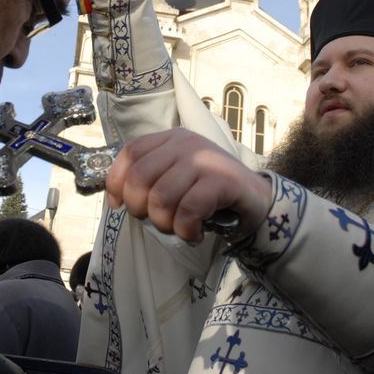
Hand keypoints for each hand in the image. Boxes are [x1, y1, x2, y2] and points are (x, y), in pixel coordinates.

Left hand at [106, 128, 271, 243]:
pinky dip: (187, 230)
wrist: (256, 199)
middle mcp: (186, 144)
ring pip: (161, 198)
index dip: (117, 182)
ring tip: (179, 229)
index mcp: (171, 139)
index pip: (130, 153)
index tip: (120, 205)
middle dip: (140, 209)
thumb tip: (117, 198)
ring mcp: (205, 159)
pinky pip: (188, 210)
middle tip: (158, 221)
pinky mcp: (222, 179)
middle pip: (140, 178)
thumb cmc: (209, 193)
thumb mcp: (176, 178)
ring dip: (165, 224)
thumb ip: (151, 180)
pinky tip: (195, 234)